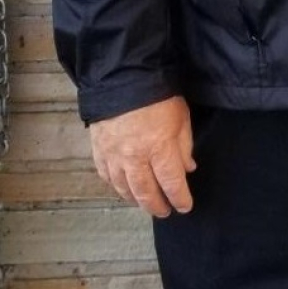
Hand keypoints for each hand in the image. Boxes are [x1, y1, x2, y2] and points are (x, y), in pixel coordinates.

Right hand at [89, 95, 195, 217]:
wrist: (122, 77)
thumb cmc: (157, 95)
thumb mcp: (180, 117)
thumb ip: (184, 146)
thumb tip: (187, 168)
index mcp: (159, 148)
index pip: (171, 183)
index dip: (179, 199)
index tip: (185, 206)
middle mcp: (135, 157)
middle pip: (146, 192)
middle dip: (157, 205)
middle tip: (165, 212)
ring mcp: (114, 155)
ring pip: (124, 188)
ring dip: (136, 200)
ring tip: (145, 204)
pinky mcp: (99, 150)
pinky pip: (106, 176)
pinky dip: (116, 186)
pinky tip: (123, 189)